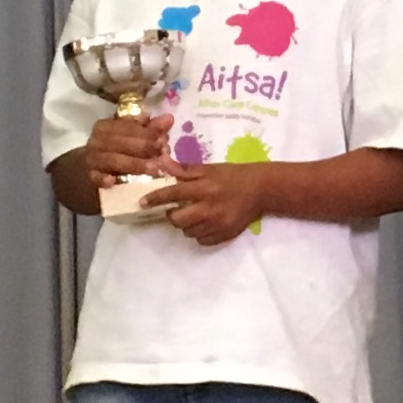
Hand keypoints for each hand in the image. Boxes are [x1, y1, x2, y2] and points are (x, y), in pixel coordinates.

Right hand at [83, 112, 173, 188]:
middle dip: (142, 148)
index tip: (162, 140)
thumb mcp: (135, 135)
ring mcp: (92, 158)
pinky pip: (95, 177)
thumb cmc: (120, 146)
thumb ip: (152, 128)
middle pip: (119, 143)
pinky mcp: (90, 175)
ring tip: (154, 169)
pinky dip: (103, 179)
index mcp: (106, 126)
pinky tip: (113, 181)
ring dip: (134, 165)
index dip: (146, 133)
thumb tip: (169, 119)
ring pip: (112, 160)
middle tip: (162, 155)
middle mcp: (95, 140)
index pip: (126, 126)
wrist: (97, 164)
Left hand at [140, 161, 262, 246]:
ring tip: (193, 215)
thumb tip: (161, 163)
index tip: (142, 202)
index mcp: (204, 188)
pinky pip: (202, 240)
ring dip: (186, 224)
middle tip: (176, 209)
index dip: (155, 199)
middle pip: (178, 220)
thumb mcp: (209, 168)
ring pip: (188, 232)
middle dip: (172, 215)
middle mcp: (209, 208)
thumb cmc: (232, 176)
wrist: (261, 190)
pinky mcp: (224, 235)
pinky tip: (204, 223)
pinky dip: (198, 233)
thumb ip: (184, 169)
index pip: (173, 194)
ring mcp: (217, 224)